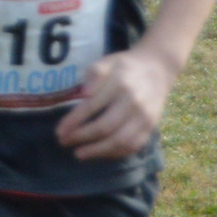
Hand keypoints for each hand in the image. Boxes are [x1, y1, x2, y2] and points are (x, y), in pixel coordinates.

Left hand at [59, 45, 175, 159]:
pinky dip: (115, 153)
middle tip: (63, 142)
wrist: (157, 69)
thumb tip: (84, 93)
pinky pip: (134, 145)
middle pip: (105, 127)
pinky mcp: (151, 126)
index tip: (59, 131)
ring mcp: (145, 116)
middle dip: (81, 137)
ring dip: (98, 151)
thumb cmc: (123, 67)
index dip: (73, 121)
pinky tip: (99, 153)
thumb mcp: (106, 62)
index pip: (92, 106)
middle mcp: (134, 102)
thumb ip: (93, 74)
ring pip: (121, 141)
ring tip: (79, 153)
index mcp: (120, 84)